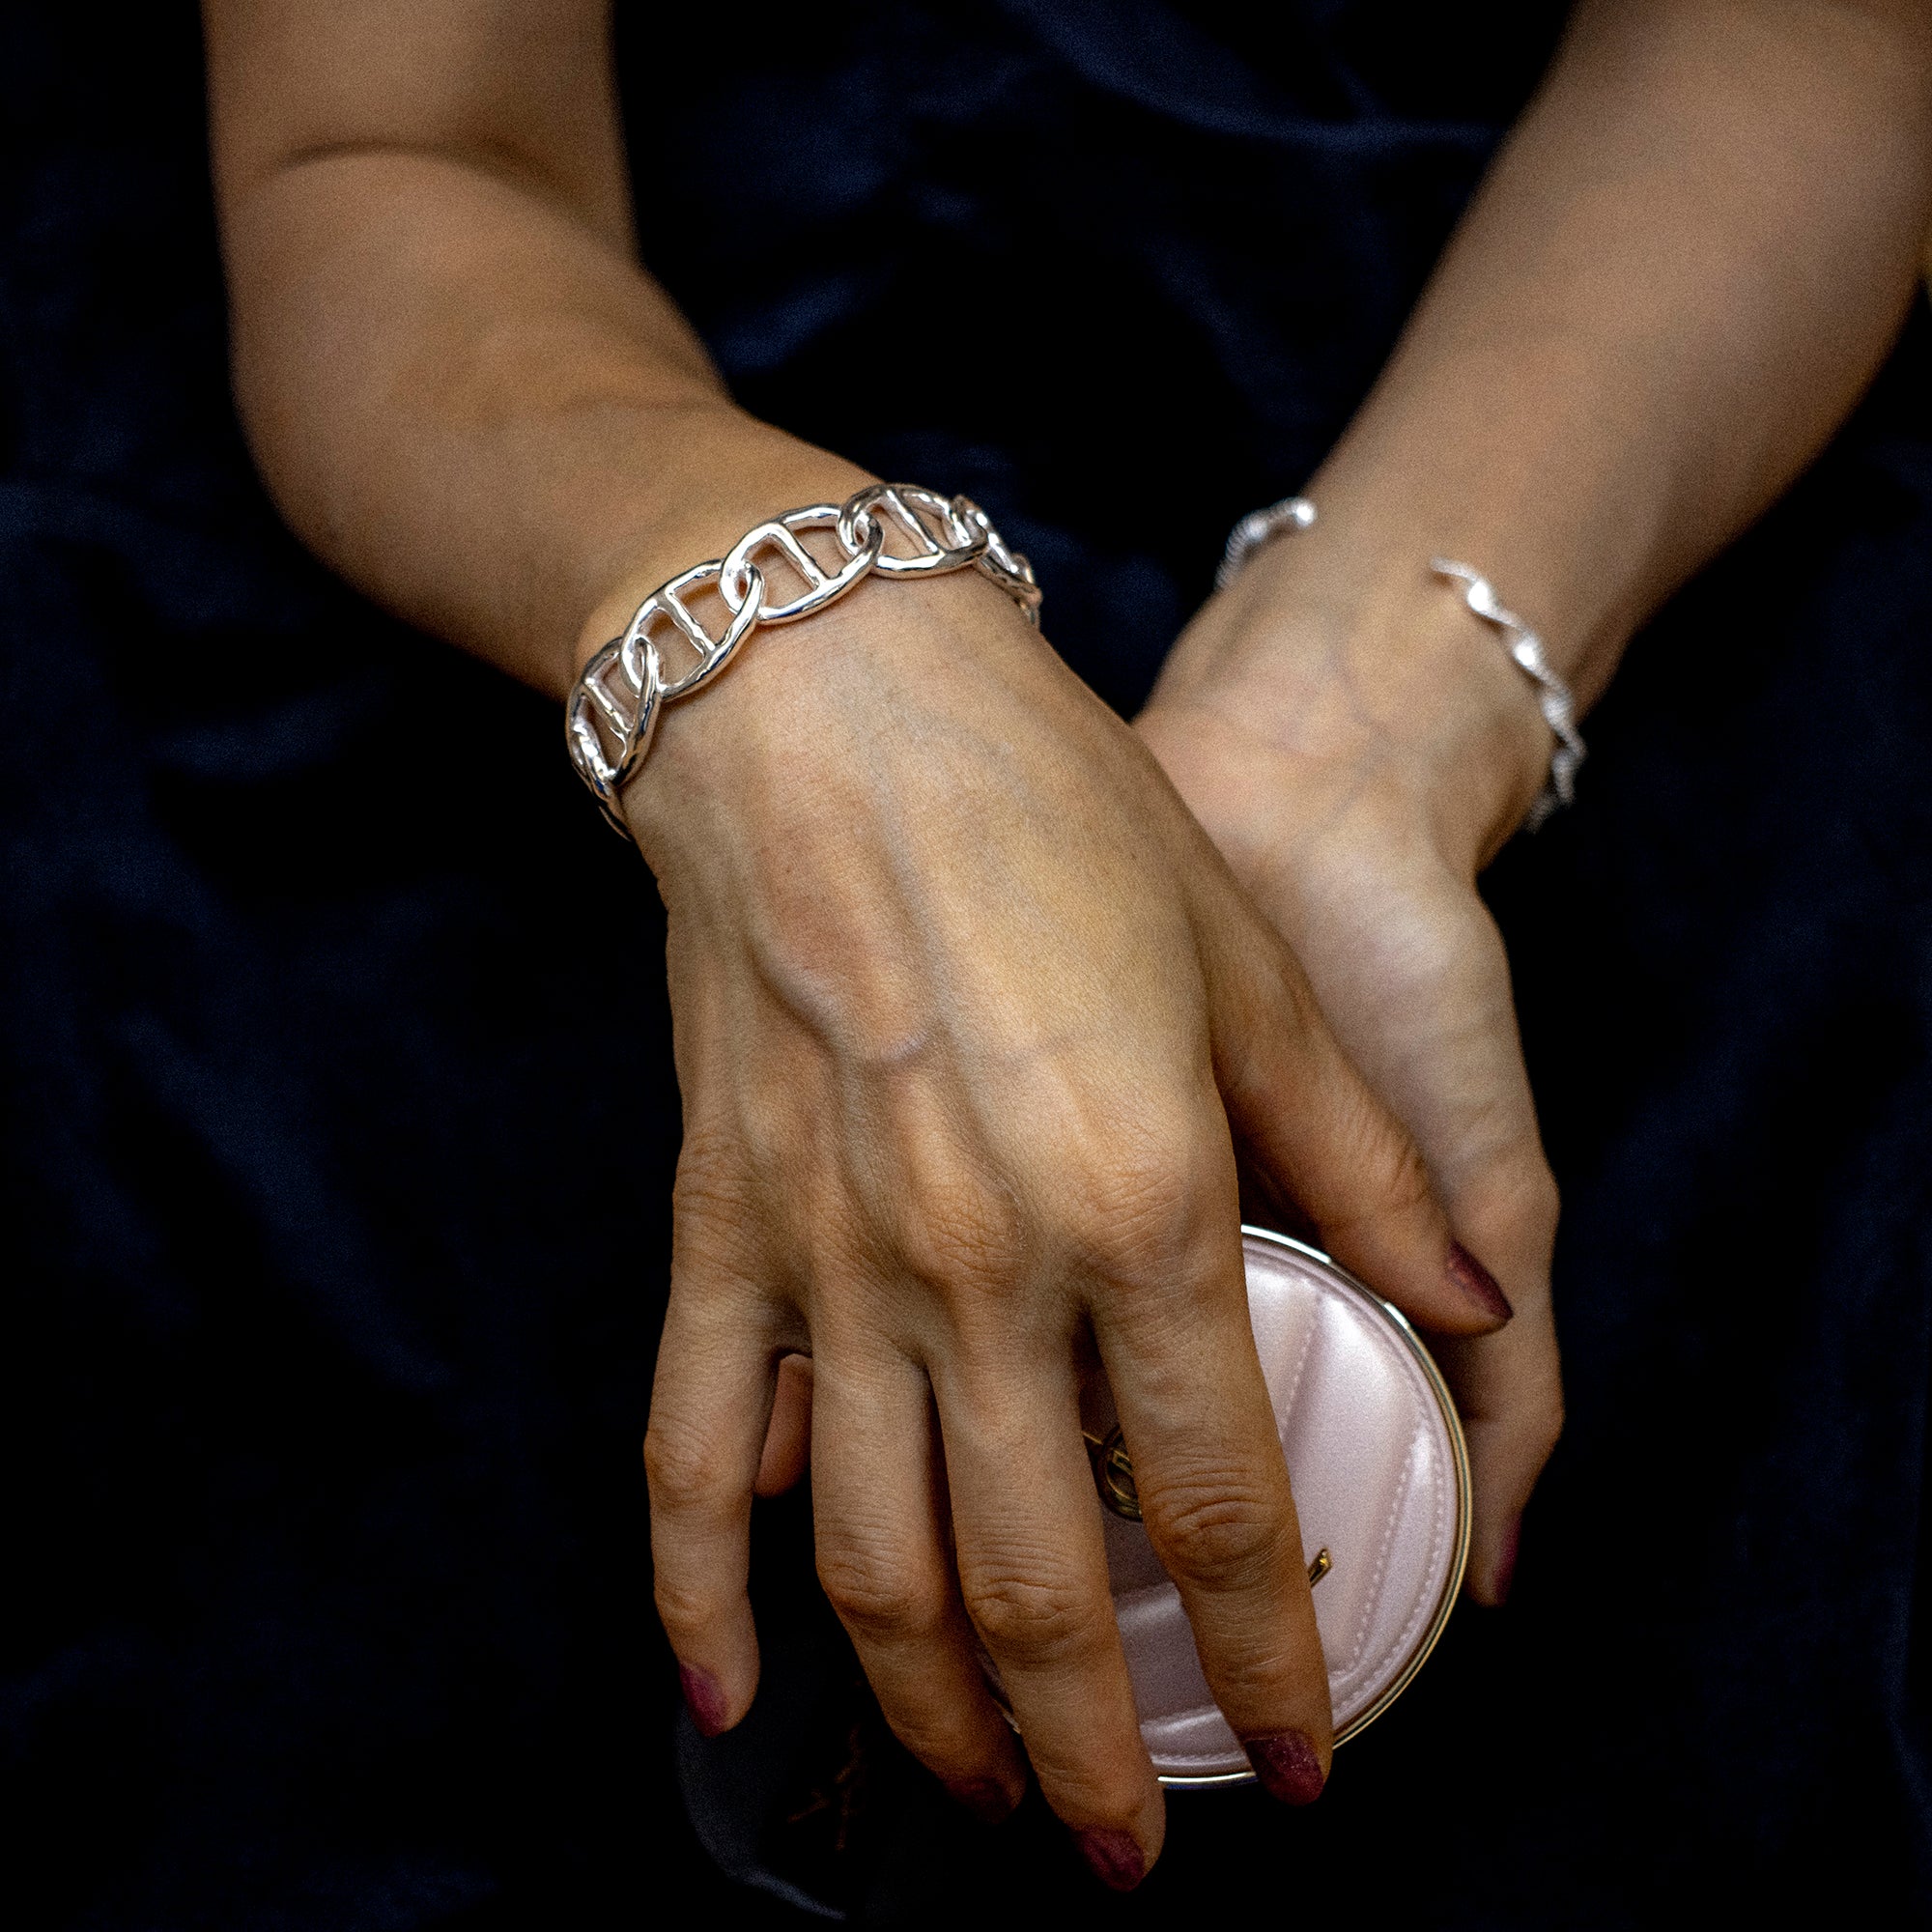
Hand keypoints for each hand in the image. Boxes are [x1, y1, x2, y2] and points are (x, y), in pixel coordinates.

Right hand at [631, 556, 1515, 1880]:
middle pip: (1035, 1585)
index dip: (1265, 1656)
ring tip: (986, 1802)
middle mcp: (980, 1268)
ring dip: (933, 1717)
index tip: (1296, 1753)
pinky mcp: (721, 1232)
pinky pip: (693, 1449)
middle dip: (1095, 1755)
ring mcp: (830, 1261)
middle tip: (1132, 1851)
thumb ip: (1355, 1159)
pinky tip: (726, 1696)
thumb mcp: (1249, 972)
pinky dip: (695, 1593)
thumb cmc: (1058, 814)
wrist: (830, 708)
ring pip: (871, 1562)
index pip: (1219, 1502)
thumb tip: (1458, 1308)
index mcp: (1138, 1203)